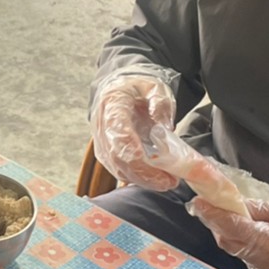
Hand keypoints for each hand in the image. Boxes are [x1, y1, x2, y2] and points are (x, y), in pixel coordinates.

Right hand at [90, 74, 178, 190]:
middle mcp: (101, 125)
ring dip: (140, 179)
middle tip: (168, 182)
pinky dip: (134, 177)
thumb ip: (161, 104)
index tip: (159, 169)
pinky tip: (153, 179)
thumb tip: (164, 128)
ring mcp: (100, 140)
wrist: (119, 86)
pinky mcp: (104, 150)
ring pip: (116, 167)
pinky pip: (116, 169)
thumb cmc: (137, 87)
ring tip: (165, 182)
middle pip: (118, 158)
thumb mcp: (155, 86)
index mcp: (113, 105)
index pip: (121, 137)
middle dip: (144, 174)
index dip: (138, 157)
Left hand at [190, 194, 268, 268]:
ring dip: (226, 229)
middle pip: (229, 241)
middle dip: (216, 221)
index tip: (199, 201)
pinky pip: (245, 254)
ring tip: (222, 208)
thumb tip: (239, 204)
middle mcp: (263, 264)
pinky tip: (241, 225)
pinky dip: (239, 238)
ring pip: (235, 248)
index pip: (235, 230)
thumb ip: (265, 211)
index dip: (215, 215)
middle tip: (207, 199)